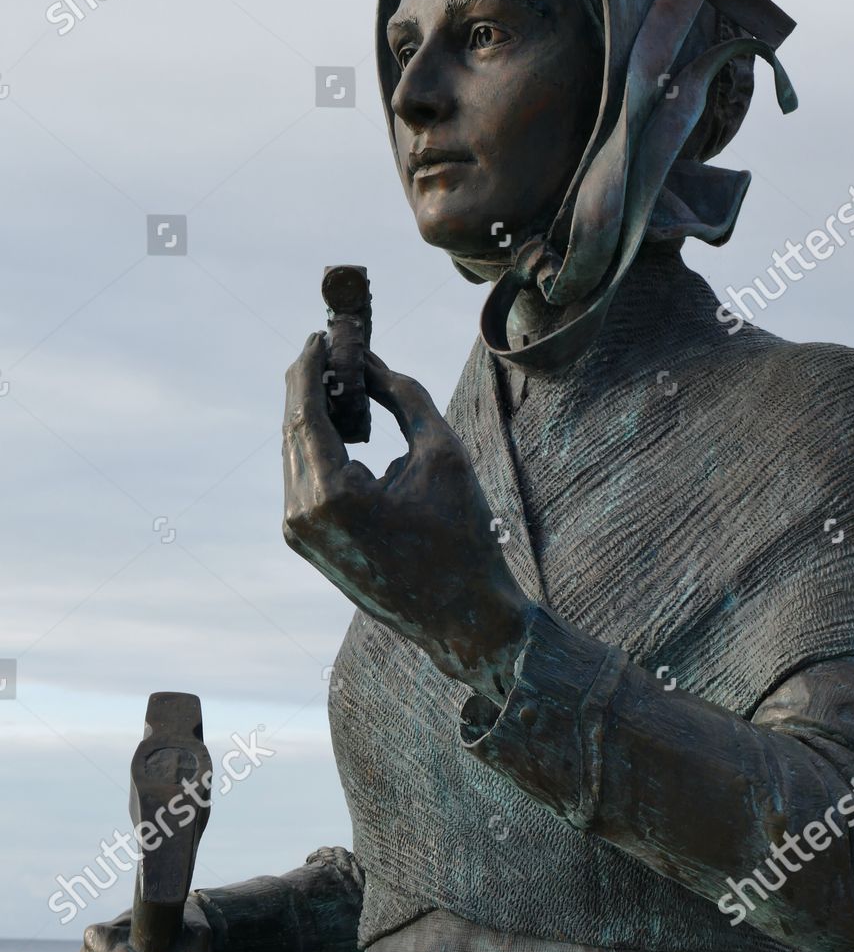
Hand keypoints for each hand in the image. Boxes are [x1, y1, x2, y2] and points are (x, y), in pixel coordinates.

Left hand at [282, 334, 529, 699]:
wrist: (460, 618)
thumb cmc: (461, 535)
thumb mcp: (441, 452)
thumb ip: (401, 395)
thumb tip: (367, 360)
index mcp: (331, 495)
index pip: (305, 411)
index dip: (310, 366)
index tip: (320, 333)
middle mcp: (302, 515)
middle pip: (293, 429)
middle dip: (309, 384)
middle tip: (330, 347)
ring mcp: (299, 532)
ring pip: (295, 452)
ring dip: (313, 412)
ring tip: (344, 379)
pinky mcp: (307, 542)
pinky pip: (303, 478)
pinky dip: (318, 444)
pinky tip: (343, 422)